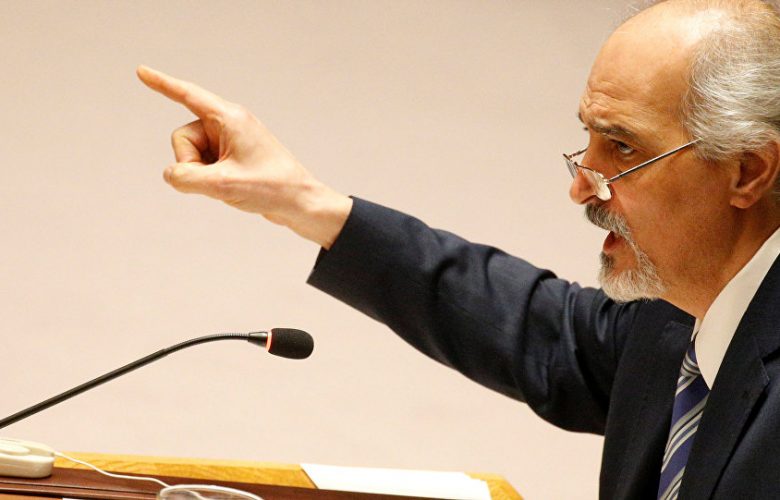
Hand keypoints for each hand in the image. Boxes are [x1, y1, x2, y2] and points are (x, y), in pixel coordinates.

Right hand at [136, 65, 351, 248]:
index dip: (161, 84)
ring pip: (190, 155)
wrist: (300, 203)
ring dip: (200, 174)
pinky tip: (231, 188)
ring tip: (230, 184)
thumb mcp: (222, 185)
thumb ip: (186, 178)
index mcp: (230, 118)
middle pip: (183, 137)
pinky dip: (208, 179)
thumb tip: (171, 174)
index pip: (188, 96)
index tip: (141, 71)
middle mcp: (229, 124)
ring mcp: (230, 141)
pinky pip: (203, 165)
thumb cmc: (271, 189)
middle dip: (190, 162)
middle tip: (219, 179)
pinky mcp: (231, 157)